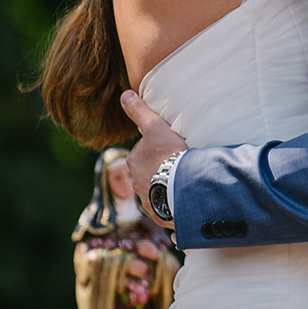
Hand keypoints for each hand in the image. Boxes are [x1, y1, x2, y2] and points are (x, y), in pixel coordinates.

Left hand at [120, 89, 185, 227]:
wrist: (183, 186)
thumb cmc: (169, 154)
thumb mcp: (155, 127)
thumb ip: (139, 111)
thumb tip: (124, 94)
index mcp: (133, 161)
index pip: (142, 153)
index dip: (156, 149)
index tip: (170, 149)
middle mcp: (135, 183)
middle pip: (147, 173)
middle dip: (158, 170)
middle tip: (177, 164)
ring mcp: (147, 200)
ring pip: (154, 190)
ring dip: (164, 187)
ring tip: (181, 182)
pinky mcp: (159, 214)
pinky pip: (164, 207)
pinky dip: (171, 203)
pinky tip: (182, 198)